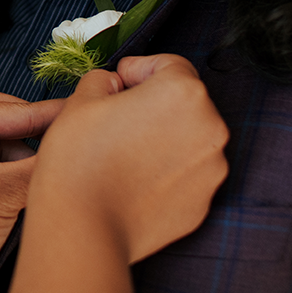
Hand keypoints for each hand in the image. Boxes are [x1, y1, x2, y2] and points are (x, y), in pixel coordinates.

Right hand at [0, 56, 227, 292]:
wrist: (84, 227)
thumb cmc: (80, 160)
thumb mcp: (81, 100)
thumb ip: (103, 80)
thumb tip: (114, 86)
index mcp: (183, 93)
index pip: (171, 64)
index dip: (141, 69)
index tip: (120, 82)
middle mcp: (210, 127)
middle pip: (185, 102)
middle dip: (155, 104)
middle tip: (117, 118)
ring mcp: (211, 169)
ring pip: (189, 139)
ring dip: (164, 137)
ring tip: (124, 152)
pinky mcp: (204, 202)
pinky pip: (187, 174)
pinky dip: (167, 171)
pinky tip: (133, 179)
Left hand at [0, 93, 64, 292]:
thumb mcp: (8, 193)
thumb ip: (42, 164)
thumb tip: (72, 147)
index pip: (16, 110)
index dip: (54, 114)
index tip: (85, 111)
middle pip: (4, 120)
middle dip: (36, 137)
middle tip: (72, 146)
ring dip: (20, 158)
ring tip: (45, 178)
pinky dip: (3, 171)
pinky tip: (24, 189)